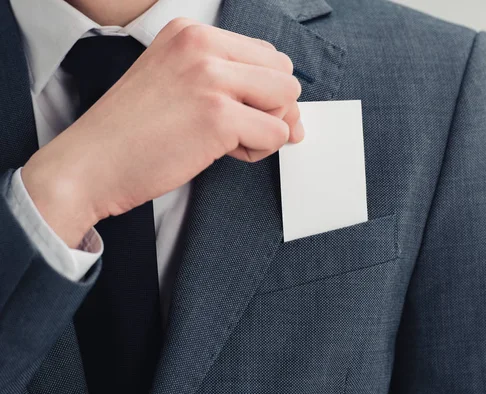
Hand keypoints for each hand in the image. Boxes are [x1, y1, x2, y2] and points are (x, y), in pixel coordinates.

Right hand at [22, 19, 302, 247]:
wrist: (89, 165)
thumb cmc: (131, 133)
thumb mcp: (177, 84)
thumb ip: (230, 85)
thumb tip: (293, 116)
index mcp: (190, 33)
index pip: (265, 55)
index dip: (261, 92)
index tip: (235, 111)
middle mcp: (201, 45)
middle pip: (283, 74)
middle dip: (271, 109)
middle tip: (235, 130)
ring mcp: (210, 77)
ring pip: (287, 101)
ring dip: (267, 129)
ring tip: (227, 141)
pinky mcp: (218, 115)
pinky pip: (277, 134)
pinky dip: (259, 150)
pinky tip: (223, 153)